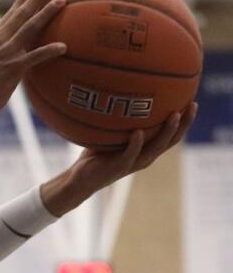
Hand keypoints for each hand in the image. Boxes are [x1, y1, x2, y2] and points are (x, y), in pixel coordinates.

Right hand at [0, 0, 67, 117]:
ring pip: (29, 28)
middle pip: (21, 15)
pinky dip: (48, 50)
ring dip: (46, 13)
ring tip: (61, 2)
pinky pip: (34, 56)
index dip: (20, 1)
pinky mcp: (12, 68)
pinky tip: (63, 46)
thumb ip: (1, 53)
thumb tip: (18, 53)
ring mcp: (6, 53)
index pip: (8, 16)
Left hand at [40, 102, 197, 215]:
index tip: (193, 102)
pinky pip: (129, 154)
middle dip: (184, 124)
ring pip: (155, 148)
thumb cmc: (95, 154)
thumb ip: (118, 120)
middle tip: (192, 105)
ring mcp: (133, 163)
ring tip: (174, 116)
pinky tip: (138, 132)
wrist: (79, 179)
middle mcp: (145, 157)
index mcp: (147, 150)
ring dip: (166, 131)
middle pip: (171, 140)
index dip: (185, 121)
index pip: (172, 135)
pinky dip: (135, 144)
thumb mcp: (109, 135)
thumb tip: (118, 93)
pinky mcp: (118, 167)